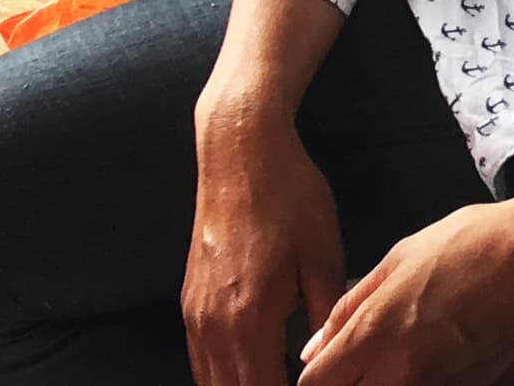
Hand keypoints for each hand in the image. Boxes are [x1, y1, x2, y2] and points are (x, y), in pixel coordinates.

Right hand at [184, 106, 346, 385]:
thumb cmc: (290, 197)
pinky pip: (199, 357)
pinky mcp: (188, 300)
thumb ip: (325, 318)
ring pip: (208, 379)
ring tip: (271, 377)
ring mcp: (195, 314)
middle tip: (295, 383)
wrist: (239, 151)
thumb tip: (323, 360)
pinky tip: (245, 371)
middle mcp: (213, 326)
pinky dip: (220, 373)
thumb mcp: (324, 256)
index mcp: (250, 319)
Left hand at [299, 176, 513, 385]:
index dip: (314, 380)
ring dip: (384, 384)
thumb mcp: (401, 257)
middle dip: (348, 384)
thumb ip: (351, 306)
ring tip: (405, 356)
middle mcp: (400, 376)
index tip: (324, 370)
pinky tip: (439, 360)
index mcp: (374, 336)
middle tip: (361, 364)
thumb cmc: (475, 244)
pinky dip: (426, 384)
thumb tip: (314, 350)